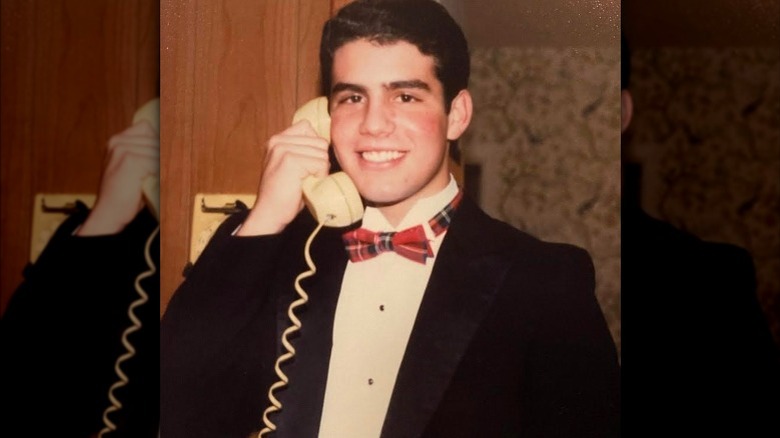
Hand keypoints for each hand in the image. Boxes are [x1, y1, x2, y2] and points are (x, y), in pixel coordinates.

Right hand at [76, 120, 159, 235]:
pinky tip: (150, 183)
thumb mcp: (132, 167)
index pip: (148, 129)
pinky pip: (157, 163)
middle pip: (156, 140)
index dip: (157, 143)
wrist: (109, 212)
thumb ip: (144, 152)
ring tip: (151, 180)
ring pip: (158, 152)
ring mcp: (123, 149)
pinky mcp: (131, 160)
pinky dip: (158, 174)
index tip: (159, 157)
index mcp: (117, 140)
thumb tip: (170, 142)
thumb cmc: (124, 193)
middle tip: (156, 174)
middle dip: (162, 157)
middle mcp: (118, 141)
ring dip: (160, 167)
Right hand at [237, 120, 329, 235]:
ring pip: (322, 153)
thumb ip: (300, 150)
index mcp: (277, 139)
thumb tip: (325, 142)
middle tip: (304, 177)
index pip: (308, 127)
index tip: (306, 164)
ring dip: (319, 170)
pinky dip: (319, 177)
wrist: (270, 213)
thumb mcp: (289, 164)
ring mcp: (283, 149)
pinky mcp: (291, 160)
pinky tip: (305, 184)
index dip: (314, 146)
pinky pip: (321, 164)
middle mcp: (278, 141)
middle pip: (320, 141)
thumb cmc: (283, 193)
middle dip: (319, 161)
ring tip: (303, 181)